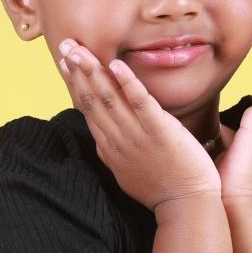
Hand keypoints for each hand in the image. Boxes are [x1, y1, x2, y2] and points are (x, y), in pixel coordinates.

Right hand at [57, 39, 220, 213]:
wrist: (186, 208)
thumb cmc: (163, 190)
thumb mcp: (128, 172)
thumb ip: (115, 152)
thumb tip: (103, 140)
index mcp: (110, 147)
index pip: (87, 109)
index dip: (75, 83)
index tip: (65, 62)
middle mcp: (118, 140)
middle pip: (92, 100)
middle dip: (77, 70)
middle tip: (65, 44)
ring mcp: (137, 136)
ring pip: (108, 99)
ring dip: (93, 71)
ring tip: (80, 49)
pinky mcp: (159, 132)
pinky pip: (139, 104)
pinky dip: (127, 83)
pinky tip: (116, 65)